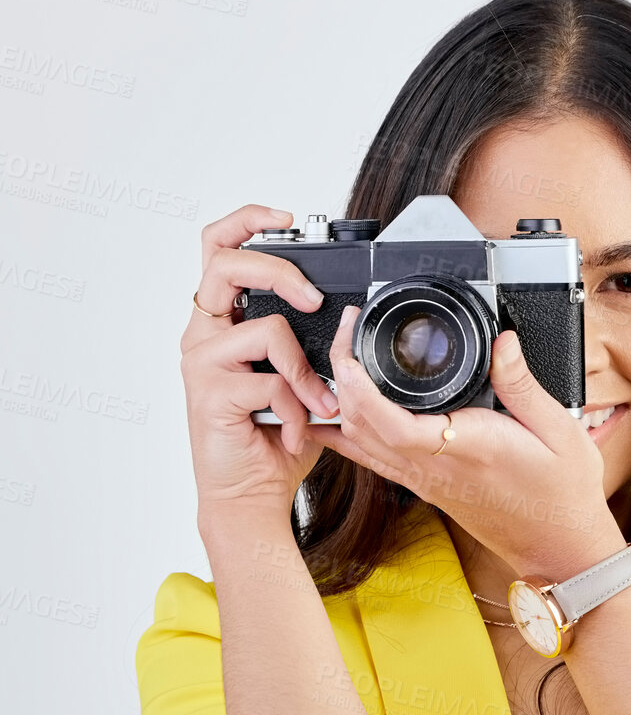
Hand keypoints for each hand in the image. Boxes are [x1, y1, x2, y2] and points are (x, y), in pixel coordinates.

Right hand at [182, 203, 341, 529]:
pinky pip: (273, 381)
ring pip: (267, 329)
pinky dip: (298, 410)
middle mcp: (202, 335)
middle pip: (227, 263)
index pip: (218, 248)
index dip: (247, 221)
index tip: (285, 218)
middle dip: (279, 269)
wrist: (250, 496)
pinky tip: (294, 434)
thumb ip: (311, 347)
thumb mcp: (301, 382)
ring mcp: (202, 362)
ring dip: (306, 373)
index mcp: (220, 323)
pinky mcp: (210, 393)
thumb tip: (345, 318)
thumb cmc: (272, 441)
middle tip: (312, 299)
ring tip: (316, 407)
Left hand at [319, 308, 623, 577]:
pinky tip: (331, 418)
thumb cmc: (563, 494)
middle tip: (348, 333)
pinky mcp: (425, 488)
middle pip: (362, 425)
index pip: (392, 421)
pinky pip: (372, 460)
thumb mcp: (560, 430)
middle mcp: (436, 468)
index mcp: (468, 448)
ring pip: (361, 443)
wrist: (558, 546)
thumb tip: (502, 341)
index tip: (352, 344)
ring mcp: (425, 482)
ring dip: (343, 401)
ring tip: (345, 360)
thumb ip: (523, 384)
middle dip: (343, 375)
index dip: (359, 384)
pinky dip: (347, 435)